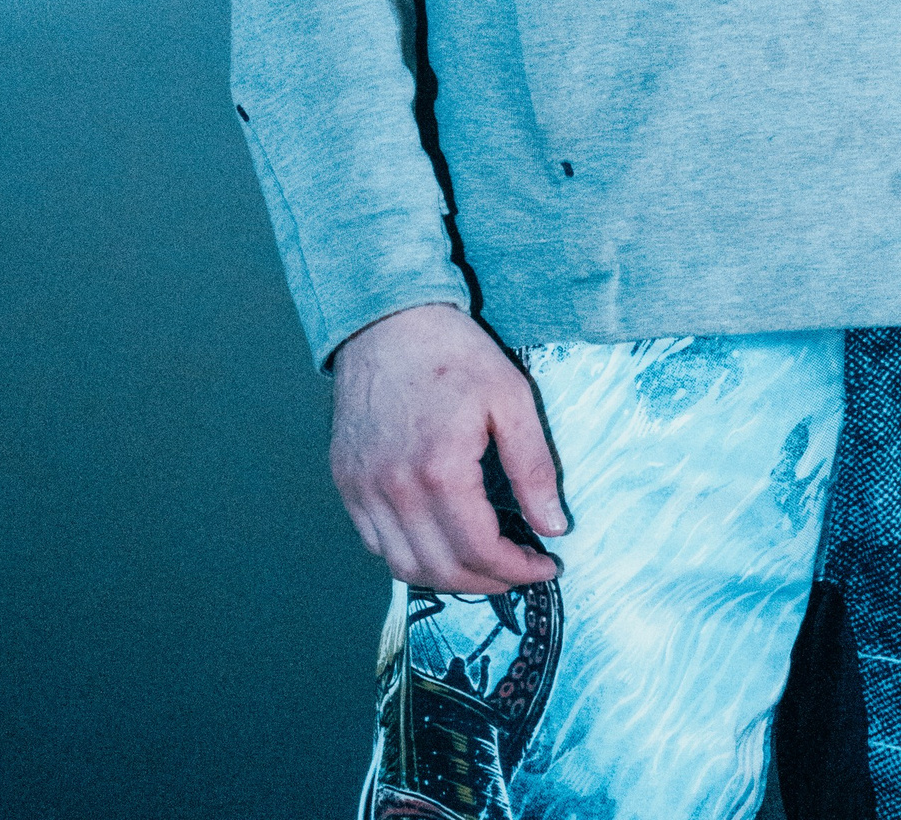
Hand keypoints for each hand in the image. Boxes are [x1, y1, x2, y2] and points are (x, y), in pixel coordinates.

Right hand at [329, 303, 566, 593]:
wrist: (385, 317)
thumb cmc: (453, 352)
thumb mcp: (510, 396)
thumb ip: (533, 466)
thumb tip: (554, 526)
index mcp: (440, 469)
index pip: (480, 551)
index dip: (519, 570)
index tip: (547, 564)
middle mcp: (394, 489)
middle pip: (442, 570)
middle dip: (490, 581)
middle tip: (520, 568)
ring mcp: (363, 489)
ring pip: (405, 567)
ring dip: (450, 577)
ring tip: (484, 561)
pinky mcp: (346, 481)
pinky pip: (376, 544)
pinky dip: (411, 556)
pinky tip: (440, 539)